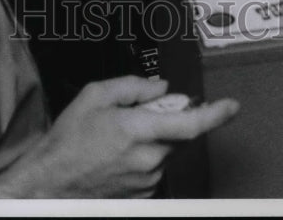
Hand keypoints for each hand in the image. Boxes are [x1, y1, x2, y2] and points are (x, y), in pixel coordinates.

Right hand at [0, 76, 238, 197]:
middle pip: (178, 134)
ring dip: (152, 139)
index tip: (232, 106)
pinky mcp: (143, 196)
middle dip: (169, 119)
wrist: (50, 184)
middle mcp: (148, 160)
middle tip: (140, 115)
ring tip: (117, 138)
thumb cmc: (67, 142)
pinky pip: (154, 168)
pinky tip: (117, 155)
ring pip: (165, 151)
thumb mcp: (94, 96)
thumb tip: (160, 87)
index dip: (215, 114)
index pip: (190, 123)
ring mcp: (147, 181)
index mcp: (137, 131)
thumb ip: (133, 86)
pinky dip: (144, 156)